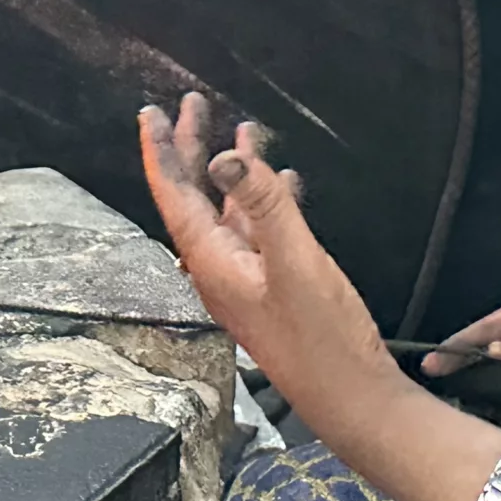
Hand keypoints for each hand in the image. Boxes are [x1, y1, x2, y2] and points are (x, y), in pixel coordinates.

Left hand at [138, 94, 394, 428]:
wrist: (350, 397)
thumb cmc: (322, 338)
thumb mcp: (295, 262)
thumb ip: (264, 206)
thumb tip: (225, 154)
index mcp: (212, 261)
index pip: (174, 195)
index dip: (162, 151)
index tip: (151, 112)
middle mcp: (219, 268)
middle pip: (195, 196)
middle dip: (192, 148)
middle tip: (193, 103)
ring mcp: (246, 278)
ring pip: (229, 211)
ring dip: (234, 170)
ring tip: (242, 128)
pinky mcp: (272, 287)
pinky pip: (259, 230)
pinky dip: (265, 200)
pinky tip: (282, 182)